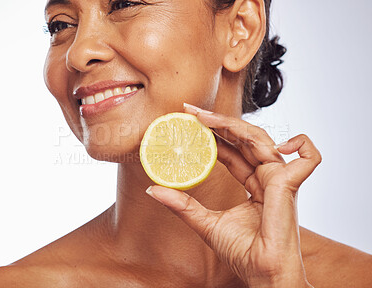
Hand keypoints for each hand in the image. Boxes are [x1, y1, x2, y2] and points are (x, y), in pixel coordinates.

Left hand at [145, 104, 320, 286]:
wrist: (261, 275)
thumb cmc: (242, 253)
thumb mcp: (205, 223)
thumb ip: (182, 204)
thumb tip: (153, 189)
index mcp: (254, 184)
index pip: (232, 151)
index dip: (213, 135)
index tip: (190, 123)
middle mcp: (268, 177)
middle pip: (244, 140)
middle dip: (218, 122)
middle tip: (191, 111)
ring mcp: (280, 180)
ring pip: (260, 139)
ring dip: (233, 125)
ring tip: (204, 117)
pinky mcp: (289, 185)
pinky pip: (308, 158)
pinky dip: (301, 144)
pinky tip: (279, 141)